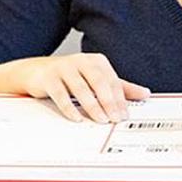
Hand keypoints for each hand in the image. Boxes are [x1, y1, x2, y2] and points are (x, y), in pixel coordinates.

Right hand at [19, 53, 150, 122]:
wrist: (36, 71)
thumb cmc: (70, 76)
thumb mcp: (96, 79)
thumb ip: (119, 87)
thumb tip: (145, 93)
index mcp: (96, 61)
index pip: (112, 81)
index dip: (120, 99)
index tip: (124, 115)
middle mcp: (81, 61)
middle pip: (98, 82)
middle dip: (108, 102)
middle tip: (115, 118)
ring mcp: (64, 68)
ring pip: (80, 88)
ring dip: (92, 105)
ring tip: (100, 120)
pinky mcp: (49, 78)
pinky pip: (60, 94)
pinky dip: (69, 107)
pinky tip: (76, 118)